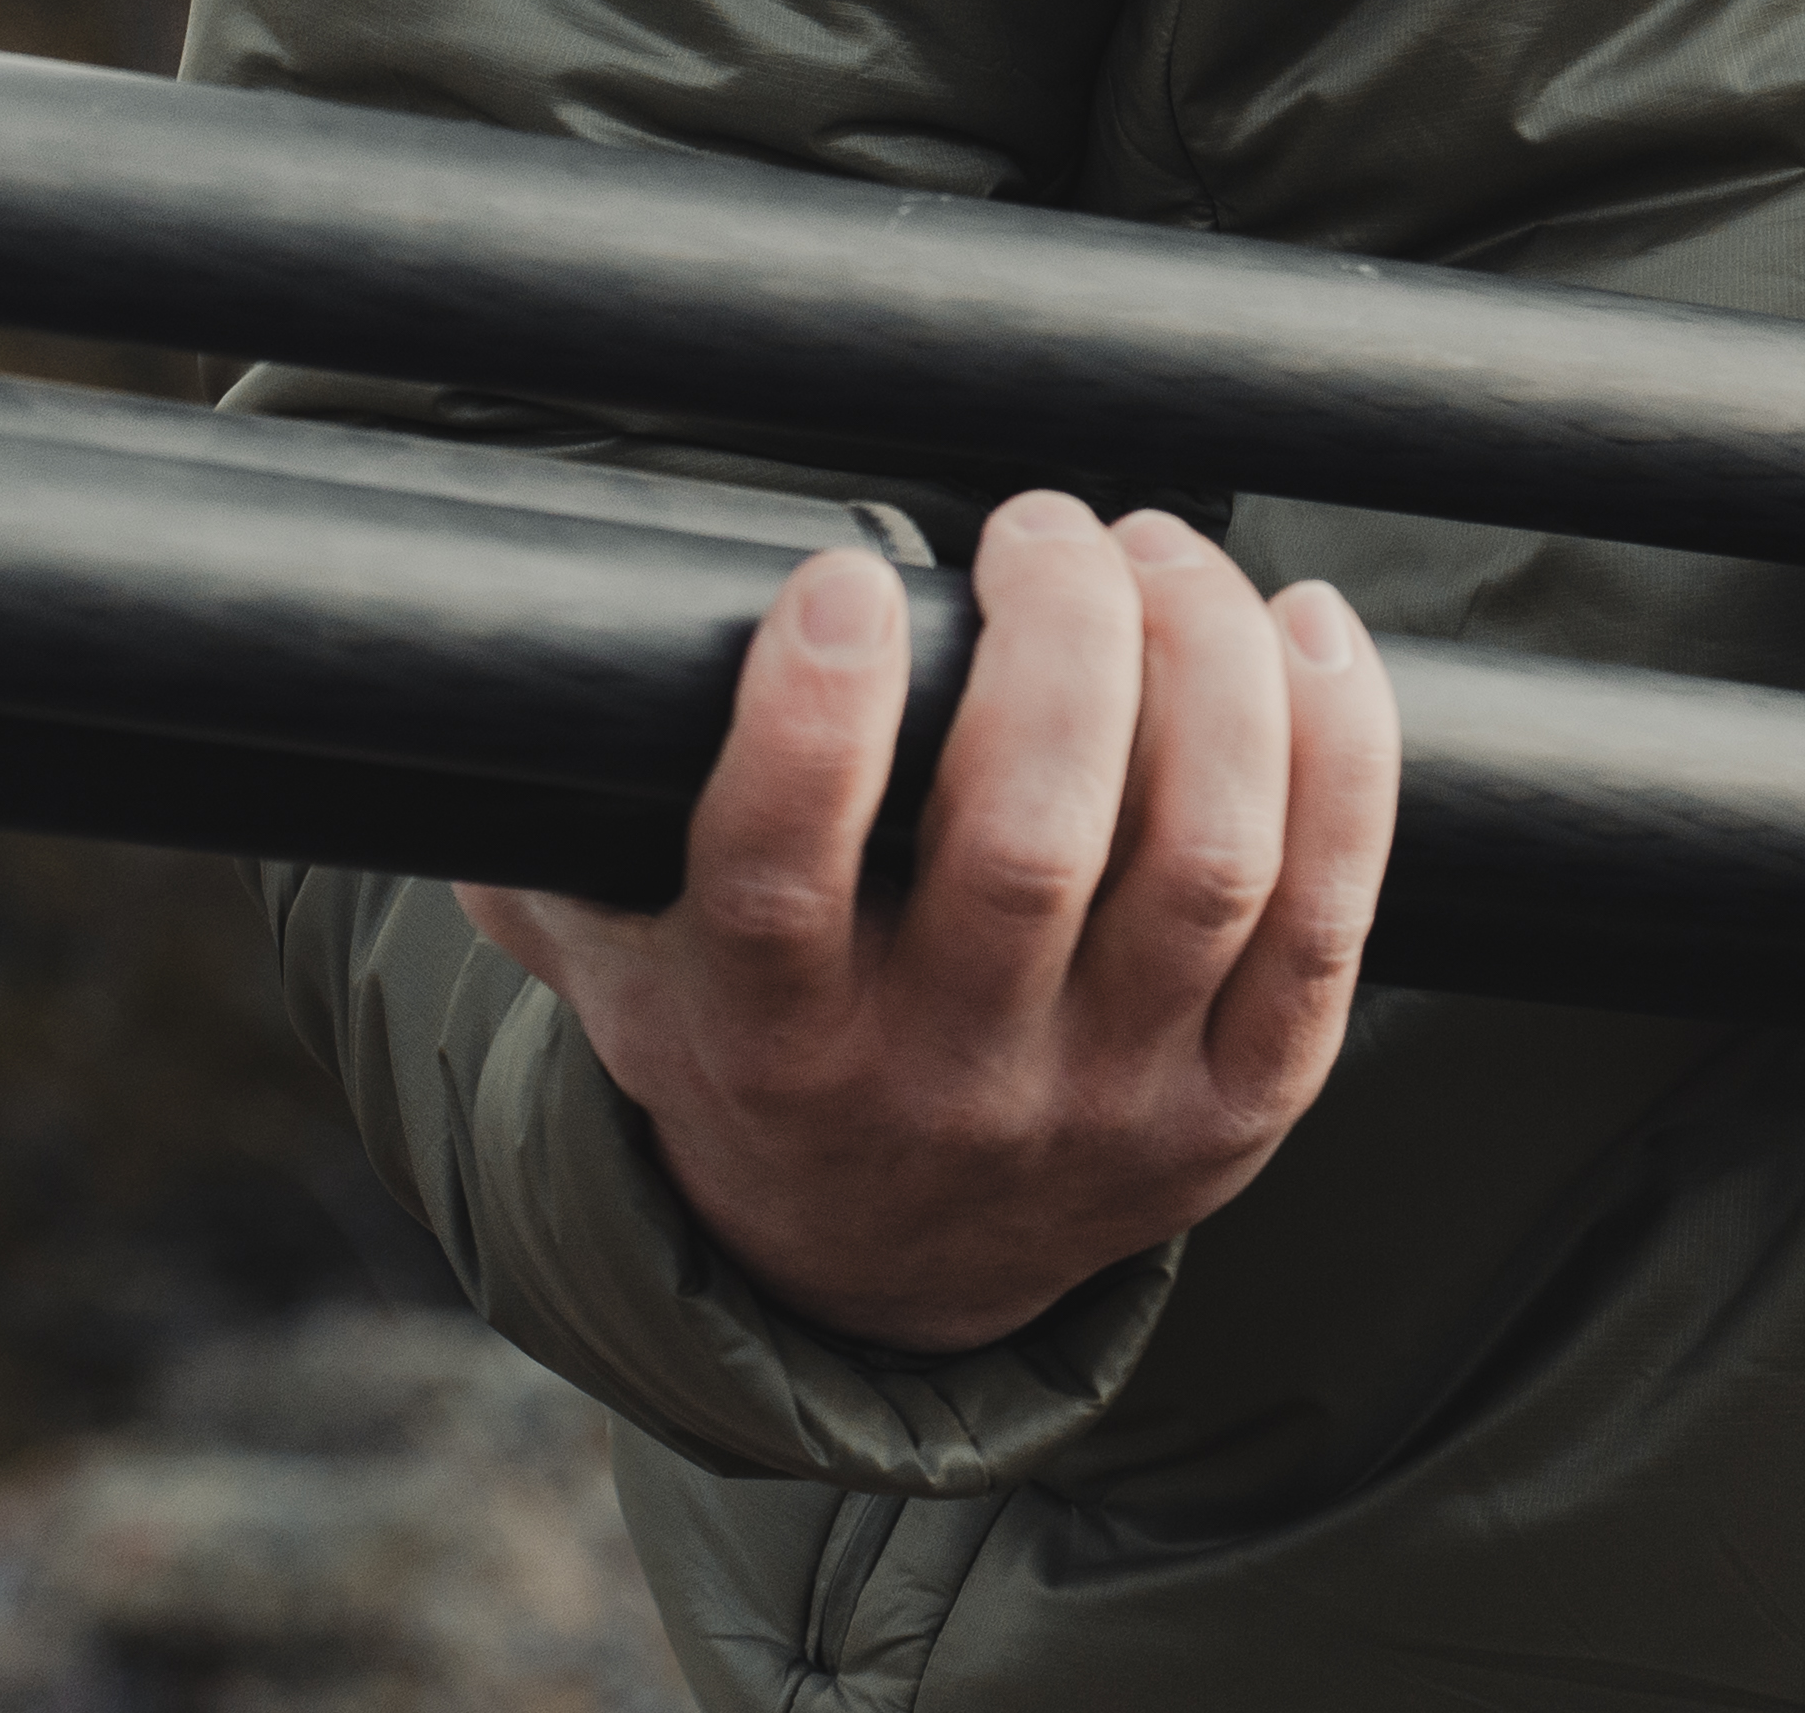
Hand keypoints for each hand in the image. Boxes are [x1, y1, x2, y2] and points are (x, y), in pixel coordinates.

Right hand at [459, 491, 1404, 1356]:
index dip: (817, 715)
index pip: (781, 876)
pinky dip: (1343, 759)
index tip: (846, 576)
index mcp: (766, 1040)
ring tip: (1167, 555)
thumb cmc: (751, 1053)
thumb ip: (542, 845)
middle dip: (1063, 643)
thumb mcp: (616, 973)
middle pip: (1028, 845)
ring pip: (1199, 863)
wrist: (886, 1276)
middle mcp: (941, 1078)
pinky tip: (1310, 634)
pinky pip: (1328, 917)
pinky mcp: (1246, 1105)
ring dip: (1211, 672)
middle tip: (1048, 527)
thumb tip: (462, 676)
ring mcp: (1108, 1098)